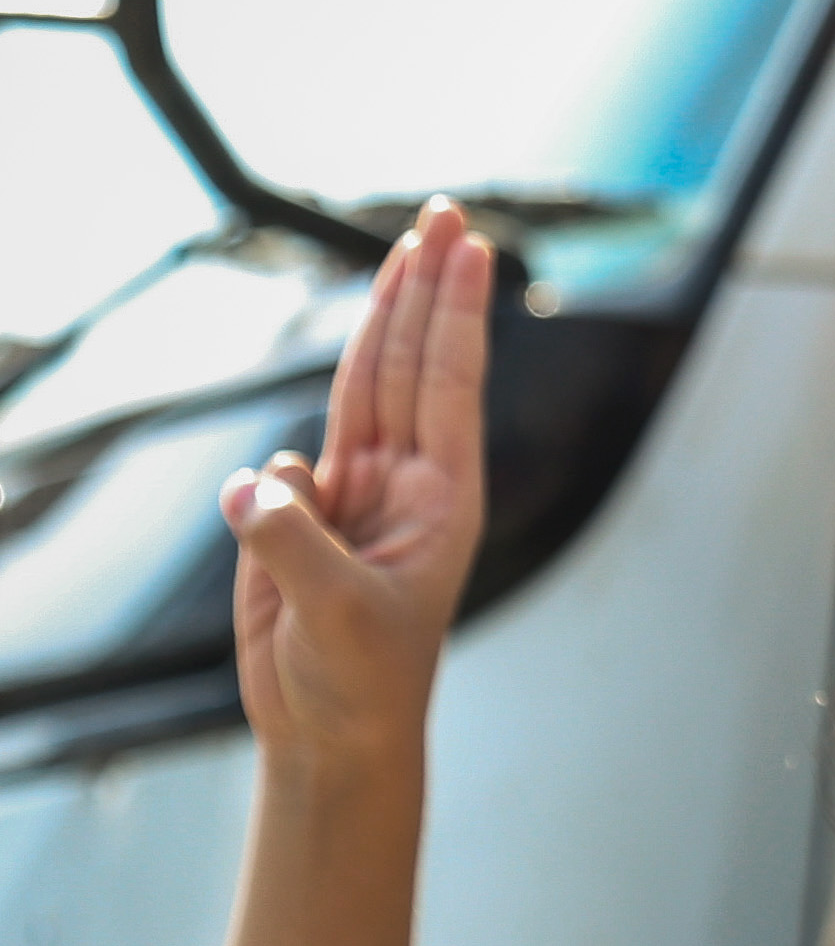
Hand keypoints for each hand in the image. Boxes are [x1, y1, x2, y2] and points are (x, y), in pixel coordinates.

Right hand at [226, 208, 493, 775]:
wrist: (332, 732)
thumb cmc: (362, 680)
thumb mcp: (335, 615)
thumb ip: (292, 544)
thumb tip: (255, 479)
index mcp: (442, 494)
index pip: (446, 381)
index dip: (454, 311)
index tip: (469, 246)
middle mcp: (406, 479)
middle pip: (410, 362)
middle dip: (426, 288)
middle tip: (445, 213)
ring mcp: (354, 494)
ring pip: (361, 389)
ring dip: (378, 321)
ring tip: (401, 252)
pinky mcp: (299, 519)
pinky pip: (280, 471)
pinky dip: (273, 475)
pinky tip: (273, 508)